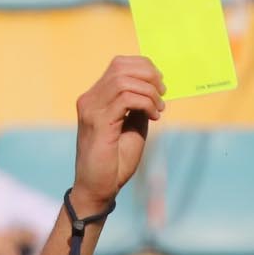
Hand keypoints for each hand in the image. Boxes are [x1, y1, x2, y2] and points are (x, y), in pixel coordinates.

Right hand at [72, 55, 164, 211]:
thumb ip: (139, 106)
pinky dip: (146, 103)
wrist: (98, 190)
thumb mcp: (132, 128)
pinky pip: (126, 98)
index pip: (119, 65)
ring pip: (124, 80)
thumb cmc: (114, 163)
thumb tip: (154, 88)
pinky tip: (154, 116)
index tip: (160, 86)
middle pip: (121, 66)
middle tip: (163, 94)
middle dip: (149, 75)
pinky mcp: (98, 122)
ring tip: (159, 109)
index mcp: (96, 98)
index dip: (144, 67)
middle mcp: (90, 99)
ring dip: (149, 92)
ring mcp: (91, 109)